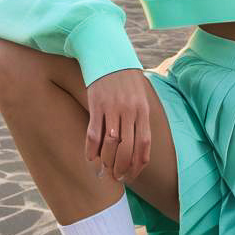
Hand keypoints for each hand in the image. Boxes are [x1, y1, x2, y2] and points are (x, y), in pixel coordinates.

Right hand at [84, 68, 151, 184]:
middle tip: (117, 177)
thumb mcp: (140, 98)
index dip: (138, 165)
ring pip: (110, 144)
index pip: (144, 145)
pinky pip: (93, 133)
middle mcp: (129, 111)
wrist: (110, 57)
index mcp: (143, 111)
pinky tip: (91, 158)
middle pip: (127, 149)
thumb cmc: (127, 81)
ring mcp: (112, 108)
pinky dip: (91, 149)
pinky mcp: (96, 105)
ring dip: (107, 162)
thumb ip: (140, 120)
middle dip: (122, 168)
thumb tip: (138, 148)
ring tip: (105, 170)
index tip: (132, 176)